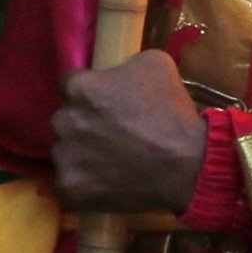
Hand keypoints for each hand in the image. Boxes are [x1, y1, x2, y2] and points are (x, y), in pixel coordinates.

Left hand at [49, 47, 210, 215]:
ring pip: (64, 152)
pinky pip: (66, 184)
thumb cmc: (172, 112)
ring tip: (111, 162)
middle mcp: (64, 121)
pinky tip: (104, 182)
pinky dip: (82, 184)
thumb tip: (114, 76)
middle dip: (83, 124)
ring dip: (81, 154)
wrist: (187, 165)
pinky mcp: (69, 189)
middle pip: (65, 119)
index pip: (69, 85)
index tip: (106, 105)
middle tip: (111, 135)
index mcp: (79, 88)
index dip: (89, 94)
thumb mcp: (155, 63)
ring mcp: (64, 157)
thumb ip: (123, 65)